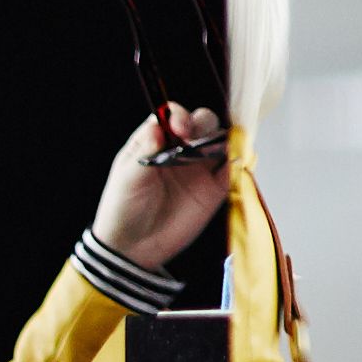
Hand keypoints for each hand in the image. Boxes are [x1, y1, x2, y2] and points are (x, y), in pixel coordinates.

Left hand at [93, 106, 226, 274]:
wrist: (133, 246)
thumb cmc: (122, 209)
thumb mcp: (127, 178)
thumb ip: (145, 150)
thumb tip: (157, 124)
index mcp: (154, 142)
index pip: (172, 116)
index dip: (179, 115)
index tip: (179, 126)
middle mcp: (179, 149)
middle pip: (202, 122)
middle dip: (203, 122)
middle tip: (195, 136)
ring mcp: (199, 167)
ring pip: (221, 140)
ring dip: (225, 137)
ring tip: (219, 146)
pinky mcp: (215, 187)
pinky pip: (233, 167)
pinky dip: (239, 160)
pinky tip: (235, 160)